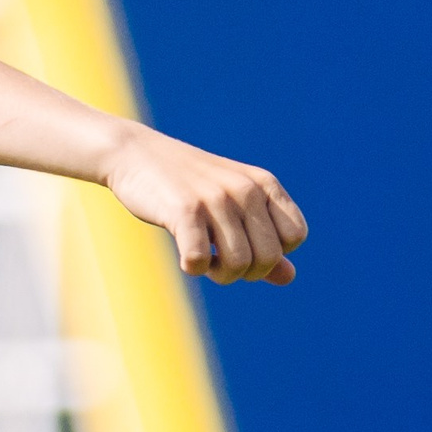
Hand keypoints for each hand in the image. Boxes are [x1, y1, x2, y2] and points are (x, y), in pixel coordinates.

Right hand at [100, 125, 308, 285]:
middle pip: (268, 257)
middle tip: (222, 262)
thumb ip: (262, 241)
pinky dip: (193, 268)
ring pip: (238, 264)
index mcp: (263, 184)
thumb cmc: (188, 186)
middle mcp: (245, 189)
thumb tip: (289, 277)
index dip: (274, 252)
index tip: (247, 246)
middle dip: (246, 273)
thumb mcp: (233, 207)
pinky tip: (185, 255)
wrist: (137, 154)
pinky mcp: (184, 210)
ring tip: (204, 259)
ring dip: (219, 274)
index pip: (295, 235)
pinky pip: (199, 261)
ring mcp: (215, 199)